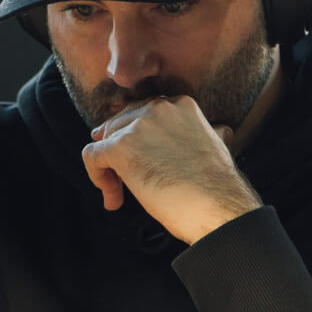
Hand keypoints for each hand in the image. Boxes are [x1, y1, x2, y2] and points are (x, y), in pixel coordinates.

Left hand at [81, 96, 261, 243]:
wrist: (219, 207)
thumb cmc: (218, 187)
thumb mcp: (217, 145)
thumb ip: (205, 132)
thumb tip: (215, 130)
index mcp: (181, 104)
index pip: (144, 113)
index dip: (138, 137)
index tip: (140, 157)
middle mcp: (159, 107)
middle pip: (121, 124)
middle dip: (120, 151)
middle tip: (124, 178)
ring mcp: (138, 126)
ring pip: (106, 139)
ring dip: (110, 169)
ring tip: (120, 194)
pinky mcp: (121, 148)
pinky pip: (92, 156)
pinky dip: (97, 176)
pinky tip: (112, 197)